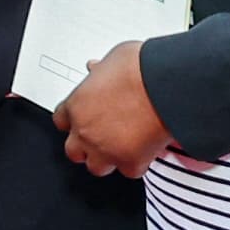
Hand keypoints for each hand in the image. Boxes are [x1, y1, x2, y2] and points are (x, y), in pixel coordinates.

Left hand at [56, 40, 173, 177]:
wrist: (168, 86)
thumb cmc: (142, 69)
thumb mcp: (114, 59)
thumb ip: (101, 70)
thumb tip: (97, 68)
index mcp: (77, 105)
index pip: (62, 121)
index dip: (75, 121)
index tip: (85, 120)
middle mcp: (85, 131)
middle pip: (74, 151)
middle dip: (87, 146)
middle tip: (104, 138)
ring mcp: (105, 149)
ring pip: (97, 167)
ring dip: (108, 159)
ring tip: (123, 148)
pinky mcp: (130, 162)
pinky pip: (130, 171)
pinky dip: (138, 163)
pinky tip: (146, 151)